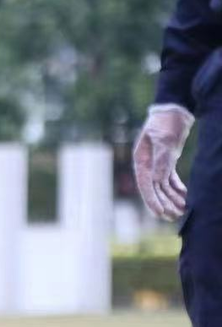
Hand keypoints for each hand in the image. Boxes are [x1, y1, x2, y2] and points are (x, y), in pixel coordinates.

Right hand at [134, 105, 193, 221]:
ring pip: (164, 187)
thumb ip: (161, 159)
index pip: (146, 186)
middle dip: (164, 204)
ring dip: (172, 199)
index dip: (152, 201)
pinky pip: (171, 180)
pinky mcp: (168, 162)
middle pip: (155, 190)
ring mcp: (157, 164)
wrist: (174, 109)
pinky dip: (178, 188)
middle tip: (174, 216)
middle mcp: (147, 166)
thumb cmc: (165, 122)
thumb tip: (158, 181)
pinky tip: (185, 196)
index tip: (160, 213)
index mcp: (141, 161)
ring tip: (182, 210)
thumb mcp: (163, 139)